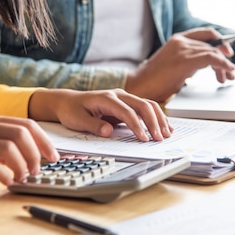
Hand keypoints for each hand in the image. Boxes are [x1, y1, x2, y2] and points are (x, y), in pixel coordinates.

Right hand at [0, 115, 58, 191]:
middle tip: (38, 171)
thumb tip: (31, 156)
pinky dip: (5, 176)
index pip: (27, 124)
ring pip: (9, 147)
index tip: (54, 157)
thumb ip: (2, 146)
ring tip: (23, 178)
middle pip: (22, 133)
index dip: (45, 140)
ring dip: (23, 165)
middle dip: (37, 153)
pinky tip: (7, 183)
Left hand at [28, 88, 172, 141]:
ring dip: (159, 119)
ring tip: (167, 134)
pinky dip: (157, 117)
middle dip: (153, 122)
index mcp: (106, 98)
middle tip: (159, 138)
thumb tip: (108, 132)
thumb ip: (93, 125)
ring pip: (148, 105)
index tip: (143, 138)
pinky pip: (146, 109)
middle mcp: (119, 95)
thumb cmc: (72, 110)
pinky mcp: (127, 105)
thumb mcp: (77, 120)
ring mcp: (124, 98)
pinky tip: (165, 127)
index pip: (127, 111)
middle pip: (143, 105)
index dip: (136, 125)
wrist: (68, 102)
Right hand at [125, 27, 234, 101]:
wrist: (139, 86)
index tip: (227, 53)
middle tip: (230, 72)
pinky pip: (211, 58)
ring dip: (224, 65)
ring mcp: (182, 49)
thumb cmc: (154, 81)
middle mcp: (181, 41)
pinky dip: (222, 64)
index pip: (206, 34)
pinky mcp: (184, 60)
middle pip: (212, 45)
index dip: (220, 42)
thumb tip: (206, 64)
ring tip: (228, 77)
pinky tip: (227, 71)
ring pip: (213, 52)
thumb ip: (189, 60)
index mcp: (177, 39)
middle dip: (224, 59)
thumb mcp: (175, 65)